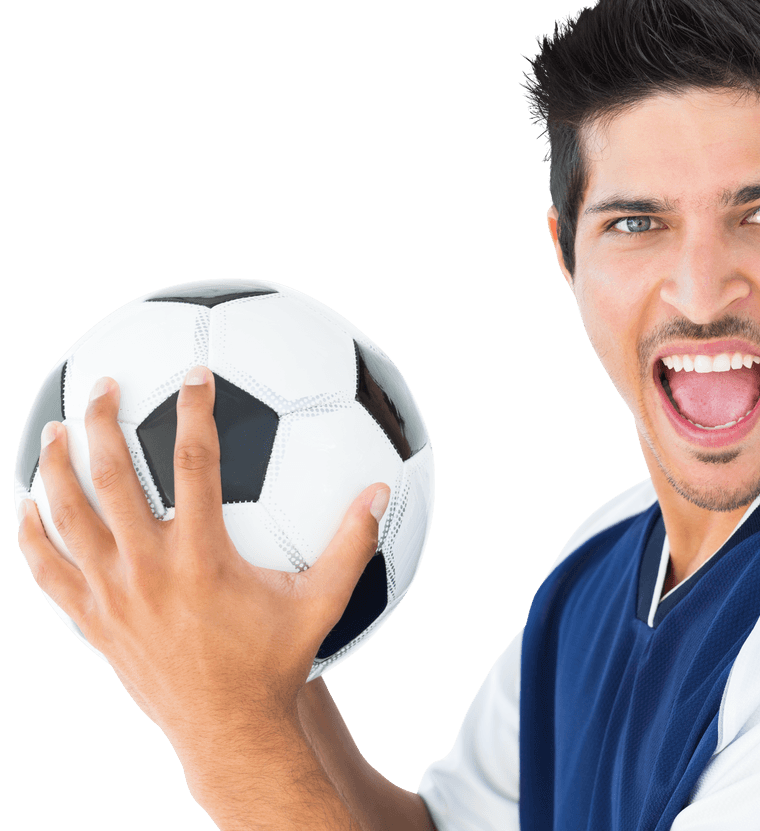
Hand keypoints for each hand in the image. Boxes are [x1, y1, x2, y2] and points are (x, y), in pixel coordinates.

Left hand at [17, 366, 389, 760]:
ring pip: (68, 518)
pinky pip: (49, 572)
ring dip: (56, 469)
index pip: (194, 462)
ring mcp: (114, 596)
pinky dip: (34, 536)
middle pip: (111, 477)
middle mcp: (148, 569)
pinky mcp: (94, 623)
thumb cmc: (274, 662)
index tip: (196, 374)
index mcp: (202, 555)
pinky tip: (28, 508)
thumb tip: (381, 494)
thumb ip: (352, 543)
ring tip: (54, 432)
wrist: (227, 730)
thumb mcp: (322, 602)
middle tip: (103, 386)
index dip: (196, 409)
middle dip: (101, 422)